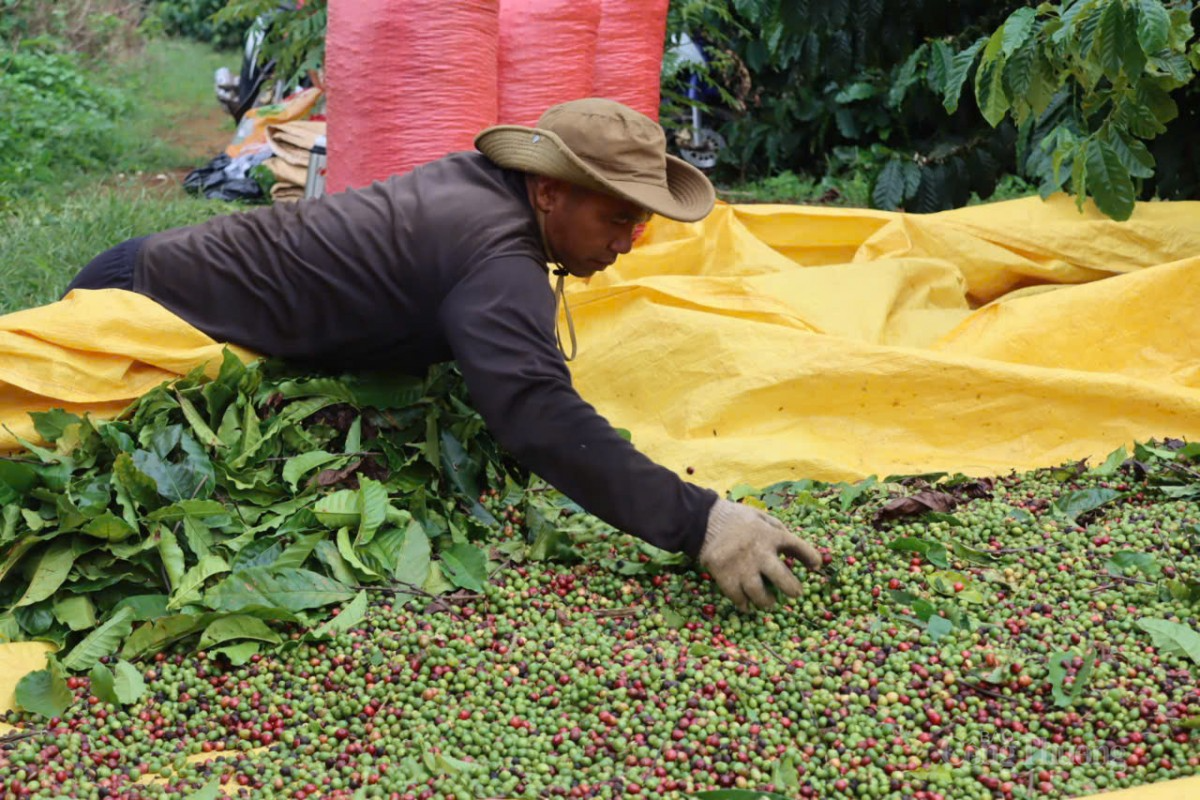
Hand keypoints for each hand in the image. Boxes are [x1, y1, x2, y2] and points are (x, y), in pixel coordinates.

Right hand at [698, 498, 821, 611]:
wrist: (703, 520)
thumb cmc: (735, 518)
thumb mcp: (761, 516)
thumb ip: (777, 529)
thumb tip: (792, 546)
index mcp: (771, 535)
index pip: (799, 548)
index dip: (811, 558)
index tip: (816, 566)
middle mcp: (759, 554)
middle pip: (783, 579)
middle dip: (793, 590)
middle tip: (796, 594)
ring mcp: (742, 567)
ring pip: (760, 594)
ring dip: (767, 601)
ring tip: (769, 603)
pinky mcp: (725, 576)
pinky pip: (738, 597)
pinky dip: (744, 604)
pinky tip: (747, 605)